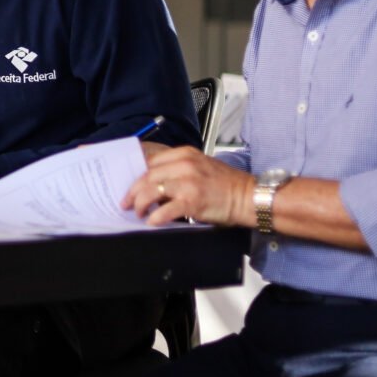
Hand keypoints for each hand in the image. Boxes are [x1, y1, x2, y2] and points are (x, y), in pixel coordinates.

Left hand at [123, 146, 254, 226]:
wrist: (248, 196)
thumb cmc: (226, 185)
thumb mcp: (200, 167)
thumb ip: (177, 170)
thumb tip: (154, 183)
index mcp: (184, 154)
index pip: (150, 162)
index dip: (137, 176)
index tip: (130, 186)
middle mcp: (184, 164)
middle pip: (147, 176)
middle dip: (133, 192)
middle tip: (127, 203)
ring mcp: (188, 182)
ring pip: (151, 190)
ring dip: (140, 204)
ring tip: (138, 213)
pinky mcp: (192, 200)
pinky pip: (165, 210)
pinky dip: (155, 217)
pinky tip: (152, 222)